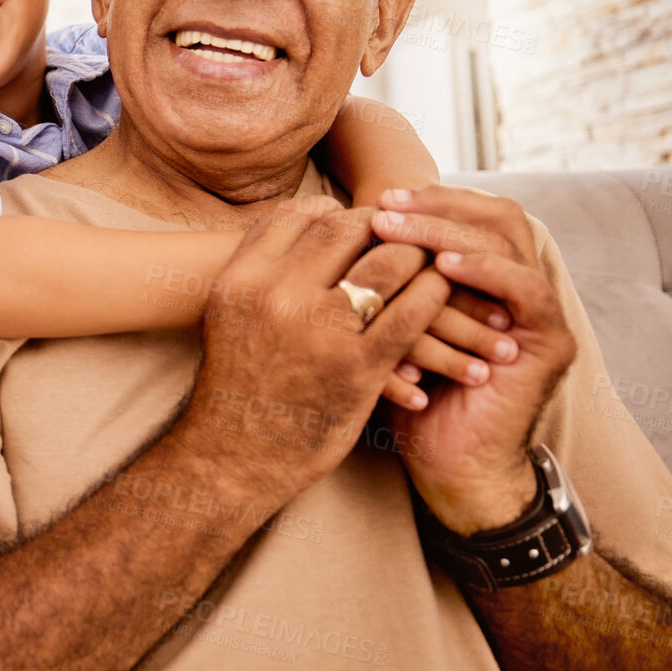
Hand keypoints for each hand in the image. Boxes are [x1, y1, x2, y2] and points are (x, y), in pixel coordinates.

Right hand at [182, 197, 452, 498]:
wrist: (234, 457)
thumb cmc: (237, 380)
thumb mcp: (229, 311)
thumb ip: (262, 263)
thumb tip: (308, 215)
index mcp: (241, 278)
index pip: (302, 215)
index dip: (341, 213)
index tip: (364, 224)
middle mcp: (276, 296)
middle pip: (346, 229)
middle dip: (385, 227)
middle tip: (408, 234)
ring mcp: (317, 331)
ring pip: (386, 264)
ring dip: (418, 258)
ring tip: (434, 260)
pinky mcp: (355, 369)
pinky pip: (408, 317)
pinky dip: (432, 300)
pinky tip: (443, 297)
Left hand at [372, 186, 575, 532]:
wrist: (449, 466)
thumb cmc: (403, 396)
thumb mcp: (382, 328)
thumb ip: (377, 281)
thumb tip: (325, 225)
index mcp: (485, 278)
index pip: (468, 211)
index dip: (424, 200)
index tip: (370, 198)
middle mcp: (517, 285)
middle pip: (491, 214)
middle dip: (434, 206)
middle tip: (384, 205)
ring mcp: (538, 311)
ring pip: (506, 241)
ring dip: (448, 231)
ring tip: (398, 228)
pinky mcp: (550, 339)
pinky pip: (525, 288)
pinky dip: (485, 271)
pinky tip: (443, 268)